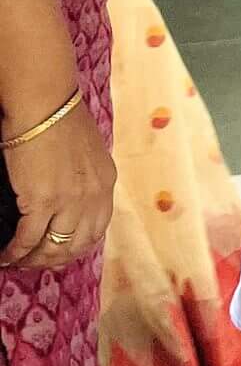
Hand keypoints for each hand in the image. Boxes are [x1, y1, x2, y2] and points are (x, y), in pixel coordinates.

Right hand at [1, 102, 116, 270]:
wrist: (44, 104)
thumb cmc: (59, 119)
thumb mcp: (87, 151)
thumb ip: (84, 177)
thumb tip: (70, 197)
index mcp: (105, 182)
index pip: (97, 229)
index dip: (75, 247)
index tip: (57, 253)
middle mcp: (93, 195)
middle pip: (76, 244)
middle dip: (52, 258)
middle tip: (33, 262)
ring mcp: (70, 200)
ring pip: (52, 247)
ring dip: (33, 259)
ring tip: (17, 260)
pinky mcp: (43, 201)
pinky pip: (28, 240)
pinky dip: (15, 253)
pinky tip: (5, 256)